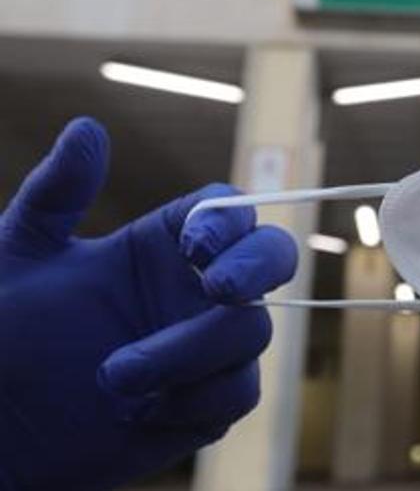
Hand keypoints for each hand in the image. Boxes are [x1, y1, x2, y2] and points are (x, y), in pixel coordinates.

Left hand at [0, 118, 296, 489]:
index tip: (194, 246)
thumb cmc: (1, 336)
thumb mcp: (18, 255)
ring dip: (188, 355)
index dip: (229, 221)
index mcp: (161, 247)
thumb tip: (87, 127)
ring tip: (112, 378)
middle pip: (272, 258)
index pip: (229, 212)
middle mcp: (193, 292)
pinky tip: (138, 412)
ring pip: (250, 333)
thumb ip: (56, 194)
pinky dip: (195, 400)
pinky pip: (237, 392)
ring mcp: (207, 348)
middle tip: (219, 289)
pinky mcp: (207, 404)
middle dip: (259, 267)